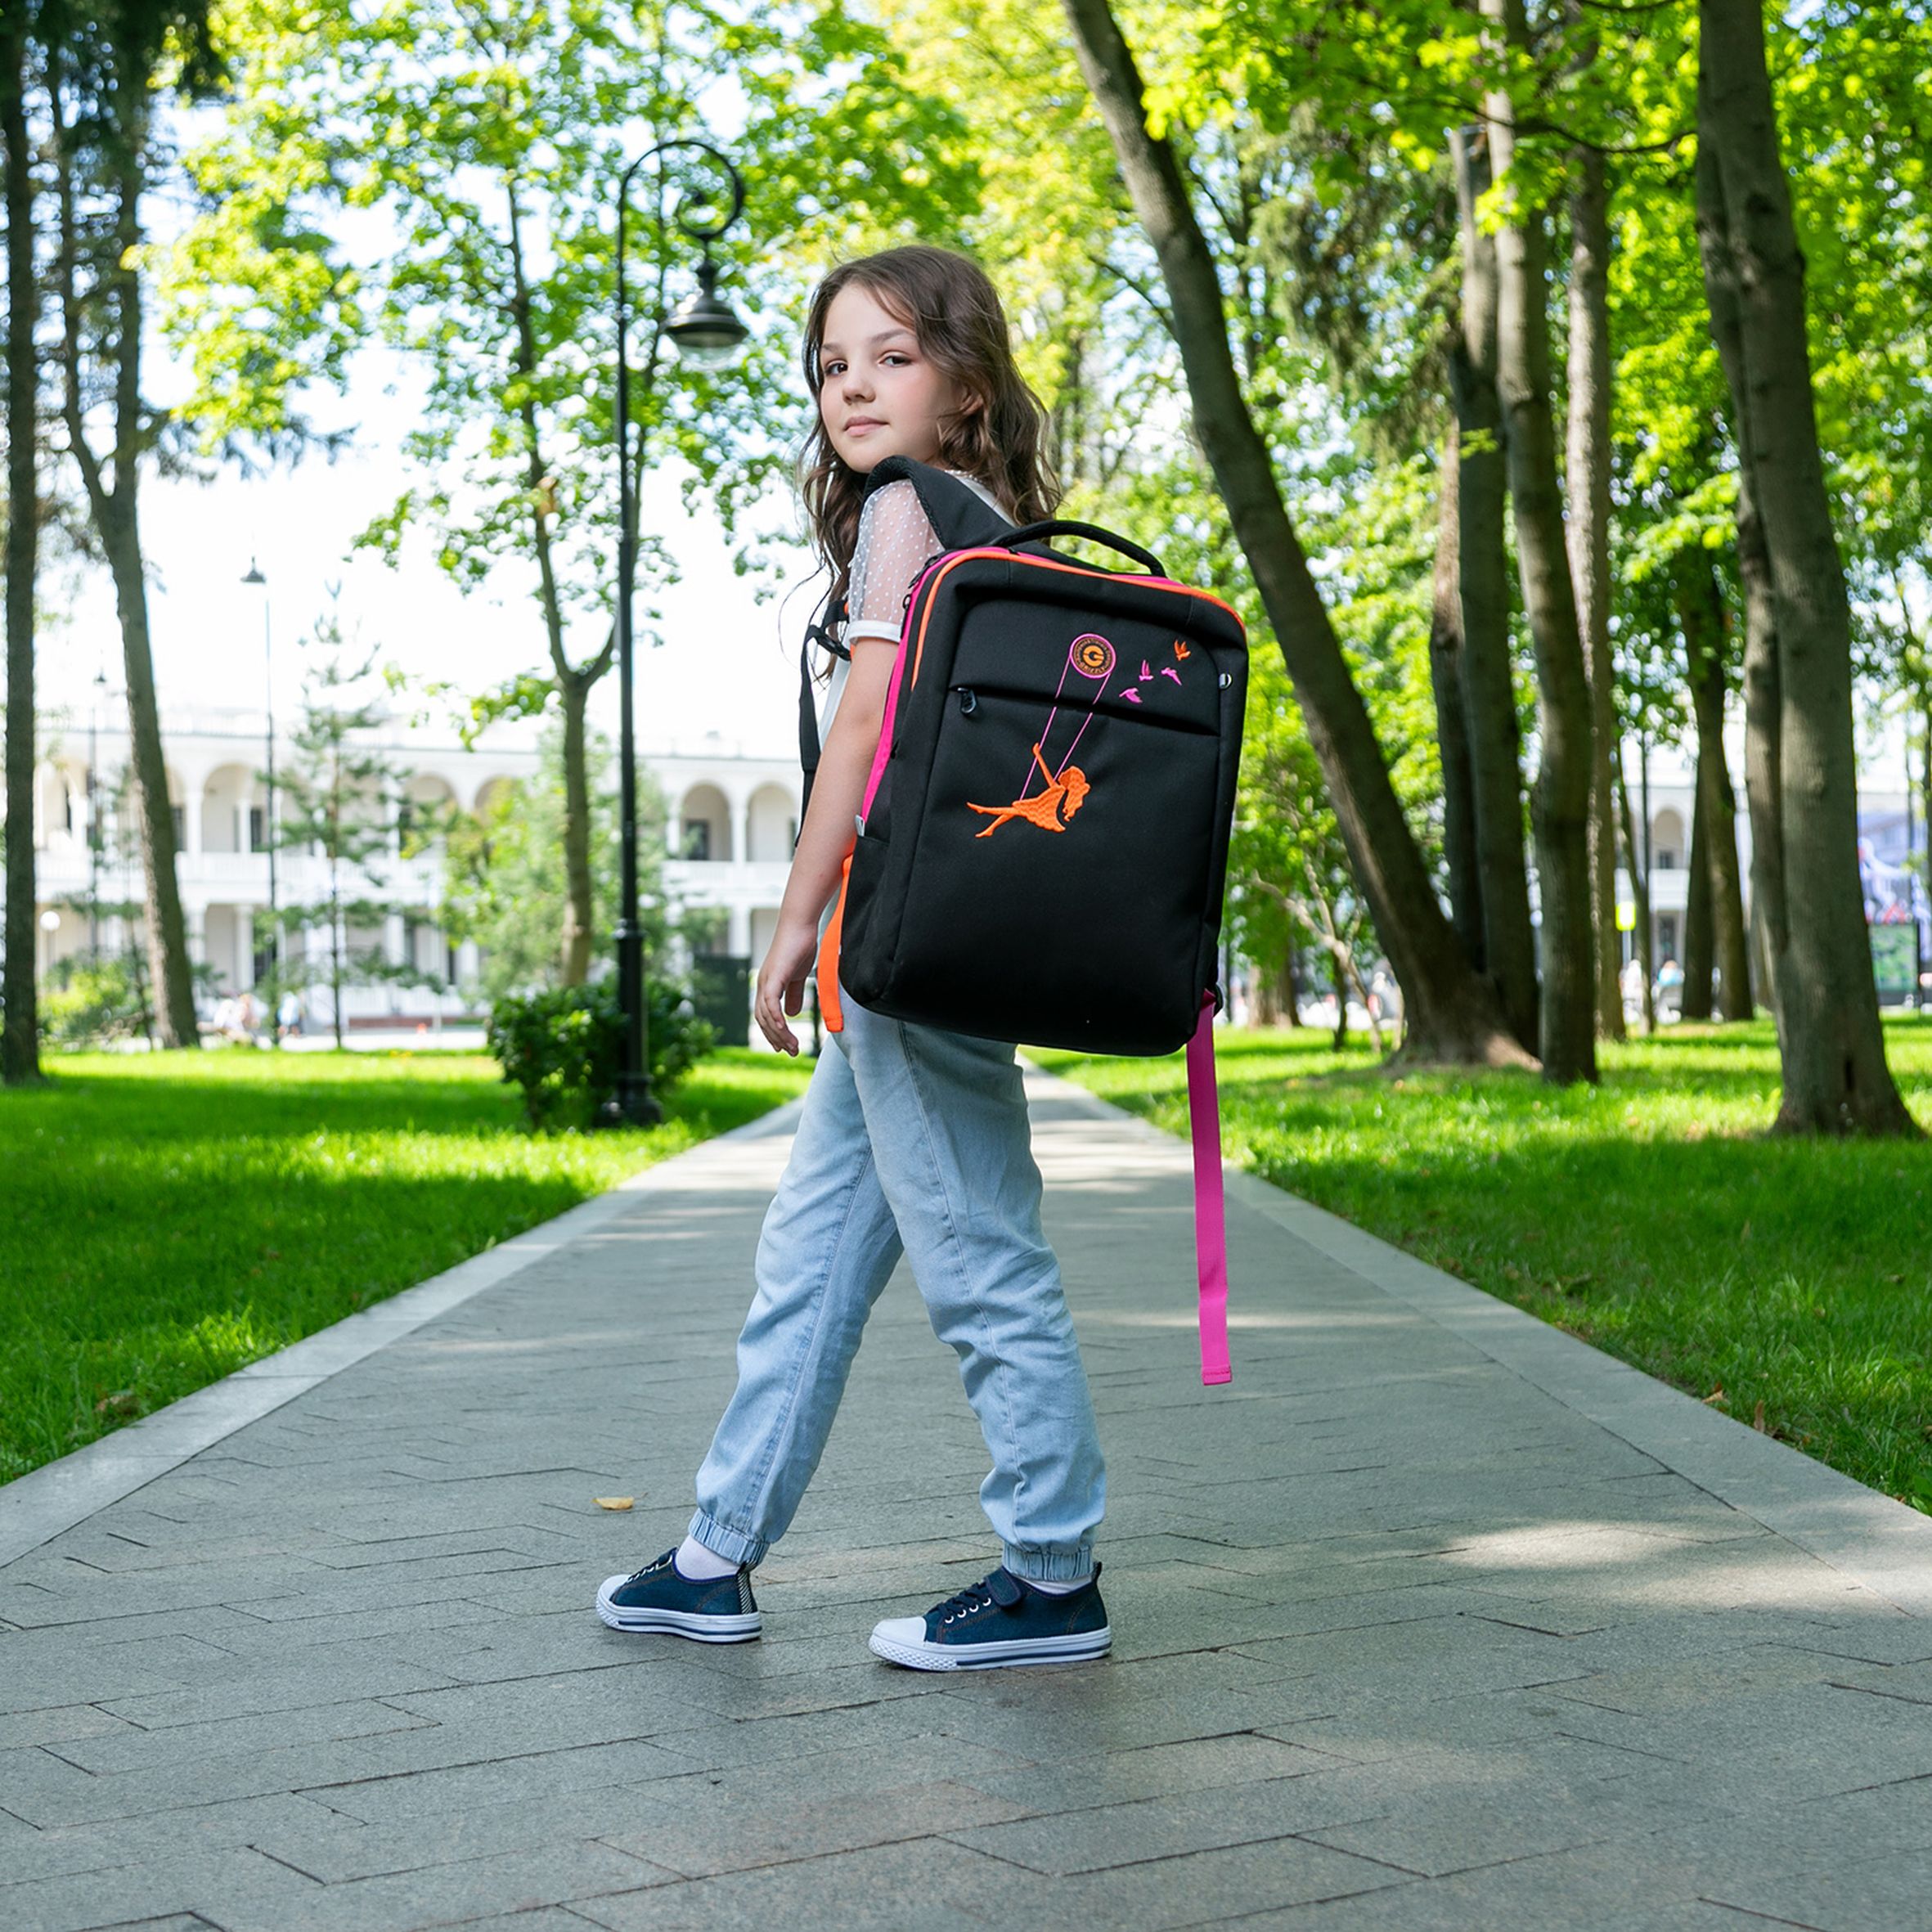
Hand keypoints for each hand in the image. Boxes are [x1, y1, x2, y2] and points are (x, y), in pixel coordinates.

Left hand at [755, 914, 822, 1055]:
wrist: (800, 925)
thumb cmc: (800, 946)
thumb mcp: (799, 975)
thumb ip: (795, 994)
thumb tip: (791, 1013)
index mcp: (768, 985)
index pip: (765, 1016)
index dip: (773, 1033)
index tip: (784, 1047)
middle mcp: (762, 985)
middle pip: (764, 1020)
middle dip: (777, 1038)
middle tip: (791, 1052)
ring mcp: (766, 980)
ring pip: (768, 1014)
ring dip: (780, 1033)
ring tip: (793, 1046)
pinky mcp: (774, 976)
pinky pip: (771, 1001)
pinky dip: (775, 1016)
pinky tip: (783, 1027)